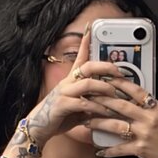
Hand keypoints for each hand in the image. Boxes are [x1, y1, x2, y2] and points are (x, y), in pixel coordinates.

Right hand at [22, 25, 122, 147]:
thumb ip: (91, 102)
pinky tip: (106, 112)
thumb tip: (108, 103)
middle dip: (106, 67)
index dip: (85, 43)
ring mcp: (64, 93)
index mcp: (70, 80)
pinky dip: (98, 107)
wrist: (38, 128)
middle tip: (120, 72)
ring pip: (88, 83)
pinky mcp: (63, 105)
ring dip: (105, 88)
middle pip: (88, 67)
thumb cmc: (59, 117)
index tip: (91, 29)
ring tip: (116, 94)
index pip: (80, 58)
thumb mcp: (77, 107)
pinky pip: (84, 103)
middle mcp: (67, 83)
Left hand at [82, 64, 157, 157]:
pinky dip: (108, 150)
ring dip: (99, 123)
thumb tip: (131, 100)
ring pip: (116, 126)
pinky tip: (98, 150)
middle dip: (102, 100)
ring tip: (86, 121)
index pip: (136, 90)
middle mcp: (150, 118)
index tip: (105, 78)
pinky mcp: (141, 149)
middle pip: (121, 105)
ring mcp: (145, 133)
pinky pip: (120, 149)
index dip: (119, 83)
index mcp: (156, 107)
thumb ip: (148, 108)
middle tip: (87, 97)